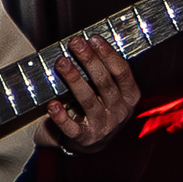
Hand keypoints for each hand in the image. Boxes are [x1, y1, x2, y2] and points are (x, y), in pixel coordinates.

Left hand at [43, 34, 138, 153]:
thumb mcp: (111, 91)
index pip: (122, 72)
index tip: (93, 38)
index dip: (108, 54)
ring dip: (74, 80)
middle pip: (104, 83)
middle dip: (89, 61)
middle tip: (75, 43)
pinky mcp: (84, 138)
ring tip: (61, 63)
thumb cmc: (100, 107)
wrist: (91, 142)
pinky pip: (72, 127)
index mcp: (129, 96)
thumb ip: (105, 71)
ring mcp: (103, 126)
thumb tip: (89, 42)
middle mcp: (119, 111)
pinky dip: (61, 116)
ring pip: (88, 100)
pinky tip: (53, 104)